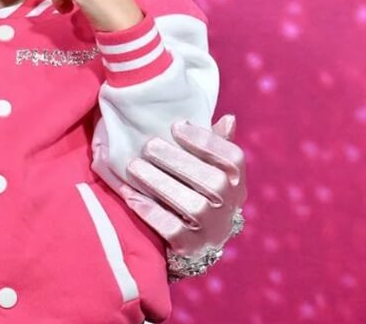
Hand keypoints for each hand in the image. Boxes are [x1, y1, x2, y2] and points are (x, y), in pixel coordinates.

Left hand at [119, 115, 247, 256]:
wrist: (196, 244)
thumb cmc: (198, 192)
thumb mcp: (210, 170)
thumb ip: (215, 145)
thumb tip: (227, 119)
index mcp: (236, 182)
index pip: (233, 159)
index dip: (207, 140)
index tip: (176, 125)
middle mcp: (230, 207)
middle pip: (213, 181)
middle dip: (178, 160)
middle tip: (149, 145)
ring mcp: (212, 230)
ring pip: (192, 206)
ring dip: (160, 183)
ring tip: (134, 166)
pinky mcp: (191, 248)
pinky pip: (172, 230)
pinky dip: (149, 211)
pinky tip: (130, 194)